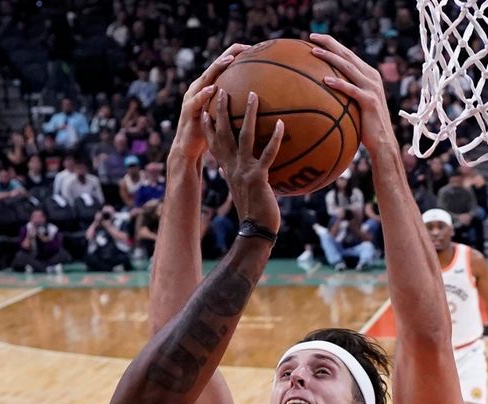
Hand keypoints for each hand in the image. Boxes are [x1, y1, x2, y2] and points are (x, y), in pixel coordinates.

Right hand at [173, 47, 246, 162]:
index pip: (222, 68)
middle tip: (242, 47)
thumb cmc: (209, 132)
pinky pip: (197, 101)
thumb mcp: (223, 117)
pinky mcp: (189, 111)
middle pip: (215, 67)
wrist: (188, 147)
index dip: (235, 56)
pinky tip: (213, 89)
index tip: (251, 48)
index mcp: (208, 88)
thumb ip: (234, 108)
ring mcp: (193, 98)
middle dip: (228, 55)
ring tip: (229, 60)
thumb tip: (256, 104)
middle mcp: (200, 88)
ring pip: (206, 79)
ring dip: (217, 68)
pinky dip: (204, 94)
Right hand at [207, 88, 282, 232]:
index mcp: (228, 168)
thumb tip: (257, 166)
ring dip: (249, 114)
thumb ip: (249, 174)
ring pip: (244, 136)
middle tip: (222, 88)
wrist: (255, 229)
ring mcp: (244, 170)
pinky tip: (282, 124)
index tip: (205, 108)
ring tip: (254, 94)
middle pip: (223, 132)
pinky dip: (274, 139)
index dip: (208, 125)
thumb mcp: (247, 188)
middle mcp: (232, 166)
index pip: (213, 143)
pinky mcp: (258, 177)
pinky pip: (268, 154)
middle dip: (222, 110)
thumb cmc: (255, 211)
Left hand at [308, 35, 397, 154]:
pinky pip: (352, 90)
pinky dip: (338, 84)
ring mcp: (372, 88)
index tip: (314, 37)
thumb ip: (347, 92)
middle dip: (329, 43)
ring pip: (348, 67)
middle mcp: (372, 77)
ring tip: (314, 52)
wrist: (383, 142)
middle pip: (347, 55)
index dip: (332, 43)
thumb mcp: (356, 104)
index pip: (348, 54)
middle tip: (311, 36)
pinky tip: (325, 80)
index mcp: (368, 75)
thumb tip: (324, 89)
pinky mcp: (370, 102)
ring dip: (330, 58)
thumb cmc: (366, 126)